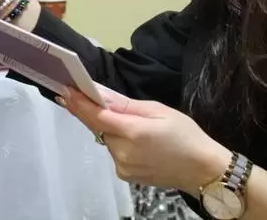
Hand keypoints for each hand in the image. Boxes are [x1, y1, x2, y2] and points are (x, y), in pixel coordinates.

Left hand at [57, 87, 230, 195]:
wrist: (202, 170)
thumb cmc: (186, 135)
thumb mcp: (158, 111)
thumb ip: (126, 105)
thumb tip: (100, 93)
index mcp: (133, 132)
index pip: (96, 116)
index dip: (79, 103)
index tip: (64, 90)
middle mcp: (123, 152)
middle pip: (98, 127)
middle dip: (92, 112)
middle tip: (78, 94)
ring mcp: (122, 166)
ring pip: (106, 139)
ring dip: (108, 128)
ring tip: (130, 123)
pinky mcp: (125, 175)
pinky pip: (114, 152)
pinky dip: (117, 142)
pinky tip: (135, 140)